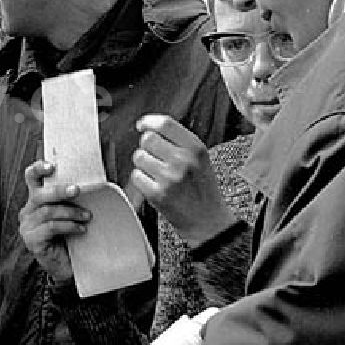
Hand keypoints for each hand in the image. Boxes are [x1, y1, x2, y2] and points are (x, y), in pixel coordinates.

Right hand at [17, 161, 88, 280]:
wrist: (69, 268)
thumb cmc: (72, 237)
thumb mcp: (73, 213)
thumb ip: (75, 198)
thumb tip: (98, 181)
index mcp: (36, 200)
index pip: (31, 177)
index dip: (39, 168)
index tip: (53, 166)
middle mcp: (28, 211)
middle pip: (39, 194)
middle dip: (59, 191)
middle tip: (77, 190)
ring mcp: (27, 227)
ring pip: (47, 211)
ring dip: (70, 212)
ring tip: (87, 216)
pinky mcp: (32, 240)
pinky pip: (50, 227)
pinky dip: (68, 226)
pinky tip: (81, 229)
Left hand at [131, 114, 237, 247]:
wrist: (207, 221)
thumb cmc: (202, 188)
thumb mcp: (200, 159)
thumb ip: (179, 142)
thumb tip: (149, 127)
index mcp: (196, 149)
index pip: (165, 124)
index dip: (149, 122)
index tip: (142, 125)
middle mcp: (183, 161)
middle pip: (147, 139)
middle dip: (148, 147)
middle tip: (157, 159)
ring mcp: (169, 178)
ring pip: (139, 157)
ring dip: (144, 164)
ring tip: (159, 174)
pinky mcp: (157, 193)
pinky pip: (136, 176)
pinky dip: (142, 180)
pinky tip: (155, 185)